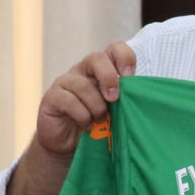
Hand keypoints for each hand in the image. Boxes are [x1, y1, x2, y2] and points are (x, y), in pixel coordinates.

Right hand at [32, 41, 136, 159]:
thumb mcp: (116, 111)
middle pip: (96, 57)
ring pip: (82, 84)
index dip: (124, 57)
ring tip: (99, 121)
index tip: (130, 77)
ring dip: (96, 106)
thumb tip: (143, 96)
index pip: (114, 49)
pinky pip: (68, 100)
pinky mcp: (51, 97)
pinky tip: (85, 125)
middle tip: (114, 99)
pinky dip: (81, 115)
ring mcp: (65, 82)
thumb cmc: (97, 126)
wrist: (69, 145)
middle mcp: (82, 71)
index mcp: (102, 70)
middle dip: (109, 78)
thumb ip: (126, 99)